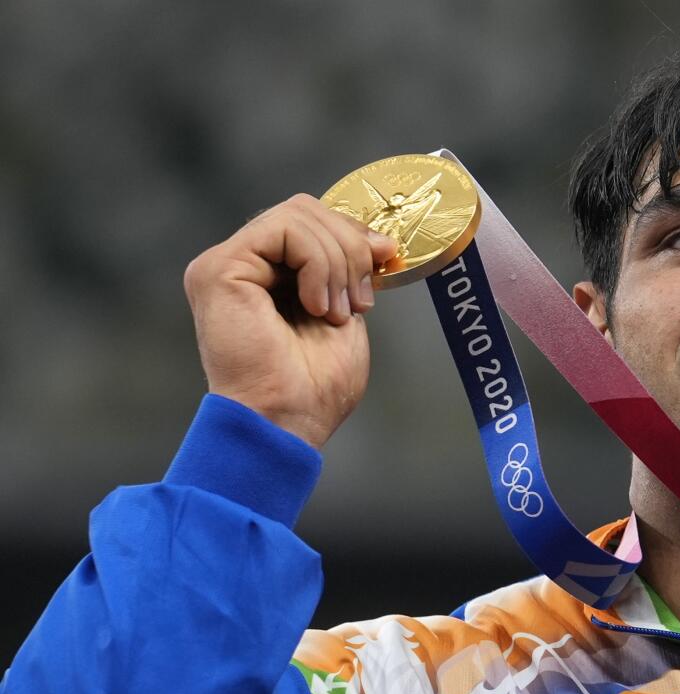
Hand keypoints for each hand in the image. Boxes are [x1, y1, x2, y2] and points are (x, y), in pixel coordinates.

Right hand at [183, 194, 396, 447]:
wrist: (287, 421)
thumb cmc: (314, 387)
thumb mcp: (345, 313)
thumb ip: (350, 271)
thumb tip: (380, 240)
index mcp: (268, 275)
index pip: (313, 222)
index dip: (354, 234)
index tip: (385, 262)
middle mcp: (242, 265)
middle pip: (306, 209)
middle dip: (350, 247)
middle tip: (359, 300)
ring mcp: (225, 264)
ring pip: (298, 214)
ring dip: (337, 262)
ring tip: (335, 312)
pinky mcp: (218, 269)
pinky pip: (284, 229)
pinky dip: (317, 263)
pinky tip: (315, 306)